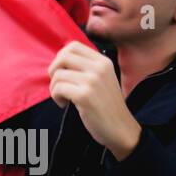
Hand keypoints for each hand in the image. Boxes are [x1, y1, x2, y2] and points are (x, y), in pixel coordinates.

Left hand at [48, 41, 141, 160]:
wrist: (121, 129)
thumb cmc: (106, 106)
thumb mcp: (101, 79)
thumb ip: (85, 67)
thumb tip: (58, 60)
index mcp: (103, 61)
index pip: (73, 46)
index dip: (61, 58)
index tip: (63, 72)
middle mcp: (99, 68)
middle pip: (63, 56)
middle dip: (54, 70)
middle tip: (59, 84)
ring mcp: (93, 81)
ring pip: (58, 74)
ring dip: (54, 88)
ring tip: (63, 98)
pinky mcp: (85, 96)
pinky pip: (58, 88)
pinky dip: (56, 96)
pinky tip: (63, 104)